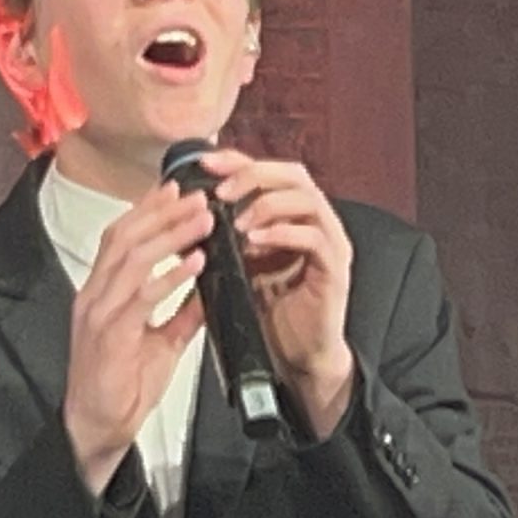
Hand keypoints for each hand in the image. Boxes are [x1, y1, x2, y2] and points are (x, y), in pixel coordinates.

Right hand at [62, 181, 212, 493]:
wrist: (99, 427)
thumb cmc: (122, 387)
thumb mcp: (161, 342)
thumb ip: (181, 314)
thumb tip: (208, 289)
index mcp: (101, 292)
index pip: (120, 237)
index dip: (147, 210)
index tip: (177, 191)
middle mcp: (95, 295)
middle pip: (125, 237)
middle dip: (162, 212)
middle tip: (198, 196)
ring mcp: (98, 312)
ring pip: (133, 258)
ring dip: (171, 235)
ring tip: (203, 220)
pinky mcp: (110, 334)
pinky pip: (142, 297)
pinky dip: (170, 276)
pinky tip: (195, 263)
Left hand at [200, 148, 354, 434]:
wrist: (295, 355)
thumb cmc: (269, 311)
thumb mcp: (237, 266)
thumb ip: (221, 239)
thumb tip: (182, 218)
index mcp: (291, 216)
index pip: (268, 171)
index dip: (237, 162)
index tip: (204, 164)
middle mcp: (315, 222)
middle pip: (293, 174)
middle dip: (253, 175)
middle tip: (221, 190)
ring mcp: (330, 243)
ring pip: (308, 199)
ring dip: (267, 204)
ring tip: (236, 221)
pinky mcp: (336, 269)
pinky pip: (315, 237)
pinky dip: (283, 234)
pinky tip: (255, 242)